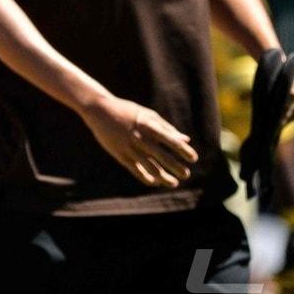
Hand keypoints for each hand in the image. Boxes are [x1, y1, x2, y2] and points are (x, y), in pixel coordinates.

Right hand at [80, 95, 197, 187]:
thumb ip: (167, 128)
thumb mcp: (148, 115)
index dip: (184, 151)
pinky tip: (155, 182)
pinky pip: (136, 171)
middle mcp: (140, 138)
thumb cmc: (128, 111)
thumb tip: (186, 140)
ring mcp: (130, 148)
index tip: (193, 159)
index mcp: (149, 126)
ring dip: (164, 178)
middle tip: (186, 174)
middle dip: (177, 168)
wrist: (100, 110)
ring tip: (174, 183)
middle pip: (163, 158)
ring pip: (150, 168)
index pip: (171, 141)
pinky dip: (147, 178)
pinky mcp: (120, 155)